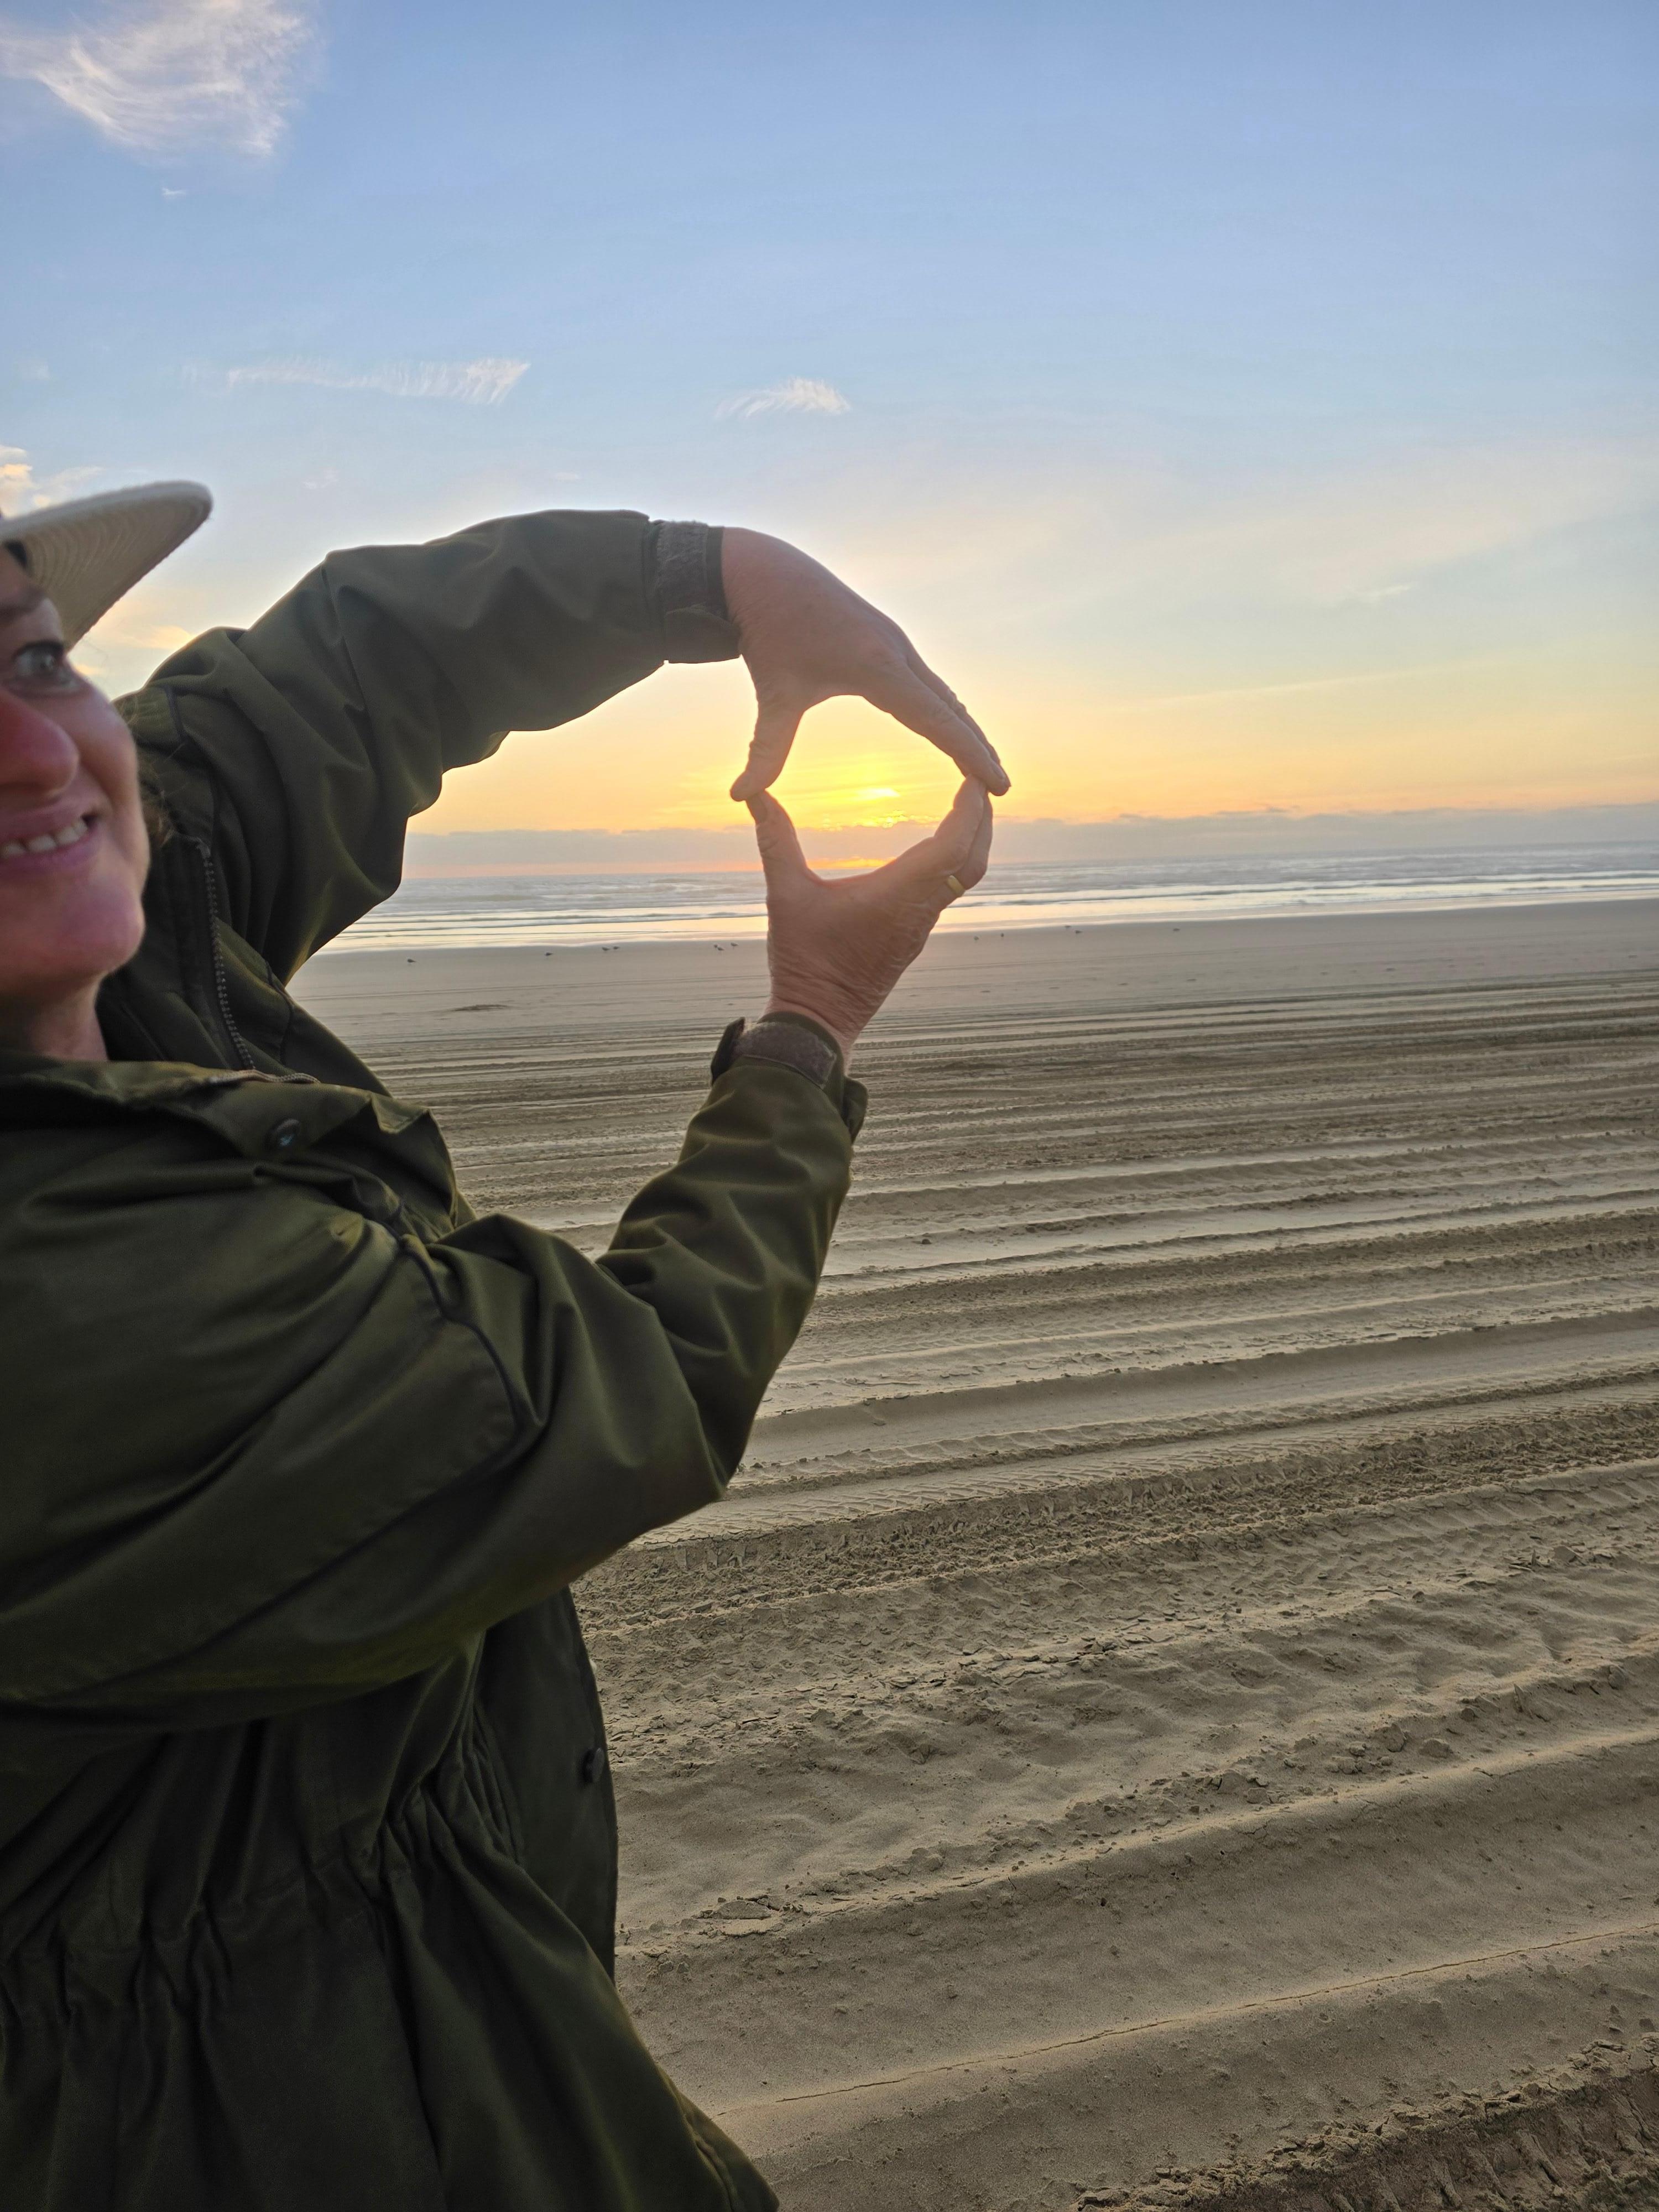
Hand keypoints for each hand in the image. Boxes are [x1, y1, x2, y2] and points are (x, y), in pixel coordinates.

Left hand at [722, 527, 1008, 800]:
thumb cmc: (767, 633)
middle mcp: (897, 653)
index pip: (938, 721)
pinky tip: (950, 726)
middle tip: (1002, 787)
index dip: (971, 756)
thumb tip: (740, 798)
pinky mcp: (887, 639)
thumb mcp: (773, 695)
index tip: (999, 785)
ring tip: (985, 763)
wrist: (763, 573)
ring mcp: (896, 643)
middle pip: (952, 709)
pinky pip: (929, 680)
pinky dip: (946, 707)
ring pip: (944, 693)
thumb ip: (765, 751)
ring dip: (965, 728)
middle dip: (978, 749)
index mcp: (878, 668)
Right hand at [748, 779, 994, 1061]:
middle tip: (978, 784)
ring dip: (973, 842)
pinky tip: (941, 848)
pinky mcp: (914, 938)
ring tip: (968, 808)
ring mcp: (920, 927)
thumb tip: (754, 795)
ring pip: (965, 879)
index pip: (951, 846)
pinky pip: (948, 893)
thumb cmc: (802, 963)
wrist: (818, 1022)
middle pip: (973, 860)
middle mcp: (919, 911)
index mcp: (896, 897)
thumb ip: (775, 841)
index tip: (973, 778)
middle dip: (982, 820)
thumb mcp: (784, 896)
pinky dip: (956, 863)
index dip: (968, 810)